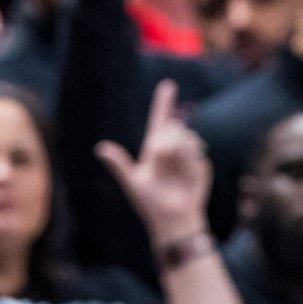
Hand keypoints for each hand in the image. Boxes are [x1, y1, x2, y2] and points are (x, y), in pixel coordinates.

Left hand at [96, 80, 213, 243]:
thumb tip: (101, 148)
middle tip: (163, 160)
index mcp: (154, 149)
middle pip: (171, 128)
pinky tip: (188, 174)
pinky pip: (197, 151)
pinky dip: (190, 159)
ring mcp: (187, 154)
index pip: (159, 121)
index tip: (167, 86)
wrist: (175, 217)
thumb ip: (119, 164)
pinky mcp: (201, 162)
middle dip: (167, 141)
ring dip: (179, 151)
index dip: (163, 103)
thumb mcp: (133, 183)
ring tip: (176, 171)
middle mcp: (172, 148)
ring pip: (185, 137)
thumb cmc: (151, 203)